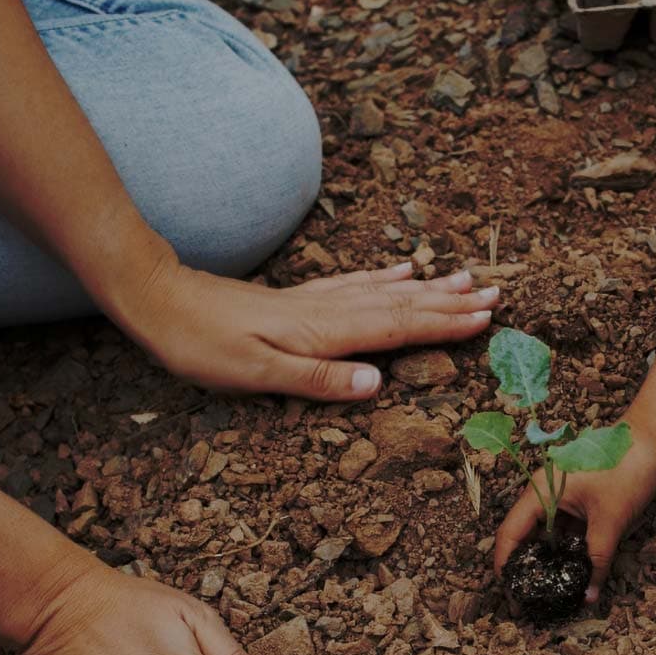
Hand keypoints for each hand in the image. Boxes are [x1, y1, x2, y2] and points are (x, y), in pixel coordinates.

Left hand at [117, 255, 499, 399]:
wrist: (158, 299)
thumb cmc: (200, 345)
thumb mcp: (254, 374)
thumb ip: (318, 379)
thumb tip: (378, 384)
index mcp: (324, 333)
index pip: (397, 329)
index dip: (443, 326)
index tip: (487, 319)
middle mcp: (327, 311)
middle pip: (401, 306)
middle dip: (451, 303)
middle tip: (497, 295)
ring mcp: (314, 300)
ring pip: (385, 292)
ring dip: (428, 288)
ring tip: (466, 278)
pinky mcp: (298, 298)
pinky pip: (355, 284)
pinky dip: (385, 278)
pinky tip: (402, 270)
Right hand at [493, 436, 655, 602]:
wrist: (654, 439)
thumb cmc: (627, 471)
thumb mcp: (610, 522)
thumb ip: (597, 561)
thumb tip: (589, 596)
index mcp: (541, 491)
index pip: (510, 532)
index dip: (505, 564)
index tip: (510, 594)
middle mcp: (546, 491)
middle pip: (525, 533)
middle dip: (526, 565)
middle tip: (529, 597)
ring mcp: (563, 494)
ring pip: (548, 532)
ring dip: (551, 558)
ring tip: (552, 588)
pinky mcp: (580, 497)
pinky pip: (566, 526)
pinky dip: (568, 547)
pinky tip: (576, 568)